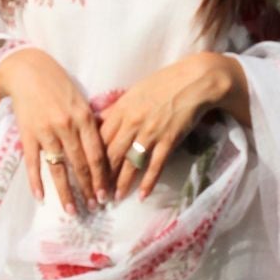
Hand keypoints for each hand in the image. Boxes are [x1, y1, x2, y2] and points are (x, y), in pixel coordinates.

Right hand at [0, 48, 112, 214]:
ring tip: (73, 210)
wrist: (27, 69)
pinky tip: (41, 197)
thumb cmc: (57, 83)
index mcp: (84, 118)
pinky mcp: (28, 134)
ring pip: (59, 169)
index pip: (97, 155)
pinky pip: (33, 162)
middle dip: (89, 189)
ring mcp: (46, 132)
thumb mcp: (81, 99)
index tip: (106, 194)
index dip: (103, 177)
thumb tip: (105, 147)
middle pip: (81, 165)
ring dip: (66, 192)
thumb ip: (91, 123)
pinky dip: (36, 181)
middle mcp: (67, 127)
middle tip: (94, 207)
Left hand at [98, 53, 249, 199]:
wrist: (194, 81)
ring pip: (130, 164)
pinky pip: (155, 165)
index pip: (99, 139)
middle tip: (96, 193)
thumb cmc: (163, 84)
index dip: (90, 158)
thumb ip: (115, 109)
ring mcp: (151, 133)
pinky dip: (148, 182)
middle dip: (102, 177)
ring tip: (114, 199)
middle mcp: (132, 123)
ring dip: (121, 184)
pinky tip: (142, 196)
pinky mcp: (169, 140)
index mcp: (121, 110)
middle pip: (111, 155)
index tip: (85, 172)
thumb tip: (97, 120)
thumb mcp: (133, 92)